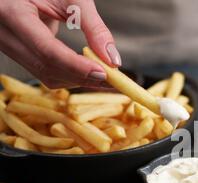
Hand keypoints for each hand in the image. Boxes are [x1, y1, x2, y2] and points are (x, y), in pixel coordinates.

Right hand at [0, 0, 120, 88]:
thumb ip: (94, 28)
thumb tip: (113, 60)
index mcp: (12, 13)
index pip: (47, 49)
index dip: (76, 65)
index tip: (103, 73)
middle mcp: (6, 34)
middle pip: (47, 67)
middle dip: (83, 76)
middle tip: (113, 80)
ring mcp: (10, 46)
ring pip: (47, 75)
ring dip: (79, 80)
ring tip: (107, 79)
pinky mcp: (20, 53)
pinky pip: (46, 72)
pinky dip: (71, 76)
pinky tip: (91, 73)